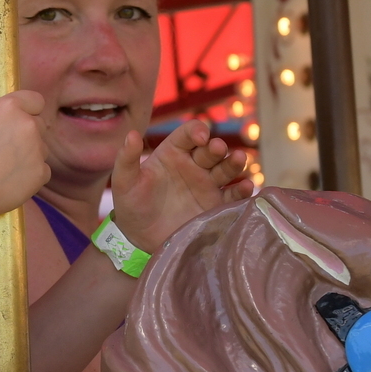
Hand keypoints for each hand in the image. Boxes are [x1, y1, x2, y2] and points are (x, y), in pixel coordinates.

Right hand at [0, 83, 50, 221]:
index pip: (36, 100)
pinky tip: (11, 179)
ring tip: (5, 164)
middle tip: (4, 145)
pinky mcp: (42, 173)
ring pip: (41, 148)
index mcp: (9, 107)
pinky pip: (43, 170)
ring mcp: (38, 151)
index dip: (28, 108)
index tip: (15, 119)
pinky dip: (31, 174)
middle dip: (26, 132)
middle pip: (39, 124)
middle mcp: (28, 125)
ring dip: (29, 153)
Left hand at [110, 120, 252, 252]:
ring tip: (239, 160)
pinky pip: (232, 195)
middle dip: (217, 147)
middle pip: (212, 150)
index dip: (197, 131)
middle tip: (218, 150)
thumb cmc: (131, 206)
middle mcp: (193, 165)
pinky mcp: (215, 206)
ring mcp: (207, 185)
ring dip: (234, 163)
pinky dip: (242, 190)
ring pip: (226, 168)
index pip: (189, 134)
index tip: (201, 137)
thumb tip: (131, 134)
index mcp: (173, 153)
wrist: (140, 240)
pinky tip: (246, 187)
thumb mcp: (124, 182)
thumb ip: (127, 158)